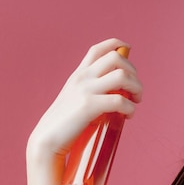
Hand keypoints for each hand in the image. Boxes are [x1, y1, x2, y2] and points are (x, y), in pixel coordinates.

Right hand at [27, 38, 142, 158]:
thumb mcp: (76, 100)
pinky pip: (119, 100)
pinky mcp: (89, 106)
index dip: (117, 44)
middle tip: (136, 91)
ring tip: (136, 101)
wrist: (47, 140)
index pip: (98, 48)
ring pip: (122, 76)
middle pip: (116, 57)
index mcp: (79, 74)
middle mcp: (82, 77)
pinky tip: (128, 115)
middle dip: (133, 72)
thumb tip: (118, 95)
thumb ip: (92, 92)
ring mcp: (85, 90)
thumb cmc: (65, 125)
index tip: (128, 50)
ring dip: (136, 87)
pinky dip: (130, 108)